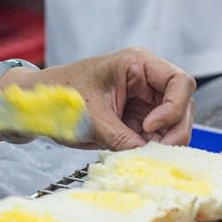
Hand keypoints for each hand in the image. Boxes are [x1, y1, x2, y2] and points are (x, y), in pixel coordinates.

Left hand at [4, 47, 195, 149]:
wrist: (38, 107)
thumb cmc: (59, 97)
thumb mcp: (90, 118)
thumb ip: (120, 137)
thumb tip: (146, 156)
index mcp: (137, 65)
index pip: (179, 81)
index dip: (174, 106)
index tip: (150, 127)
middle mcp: (146, 81)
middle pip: (183, 104)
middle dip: (175, 129)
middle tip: (158, 150)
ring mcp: (144, 101)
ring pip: (174, 123)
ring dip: (166, 141)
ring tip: (146, 153)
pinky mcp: (137, 120)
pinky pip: (157, 135)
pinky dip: (154, 148)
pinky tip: (141, 155)